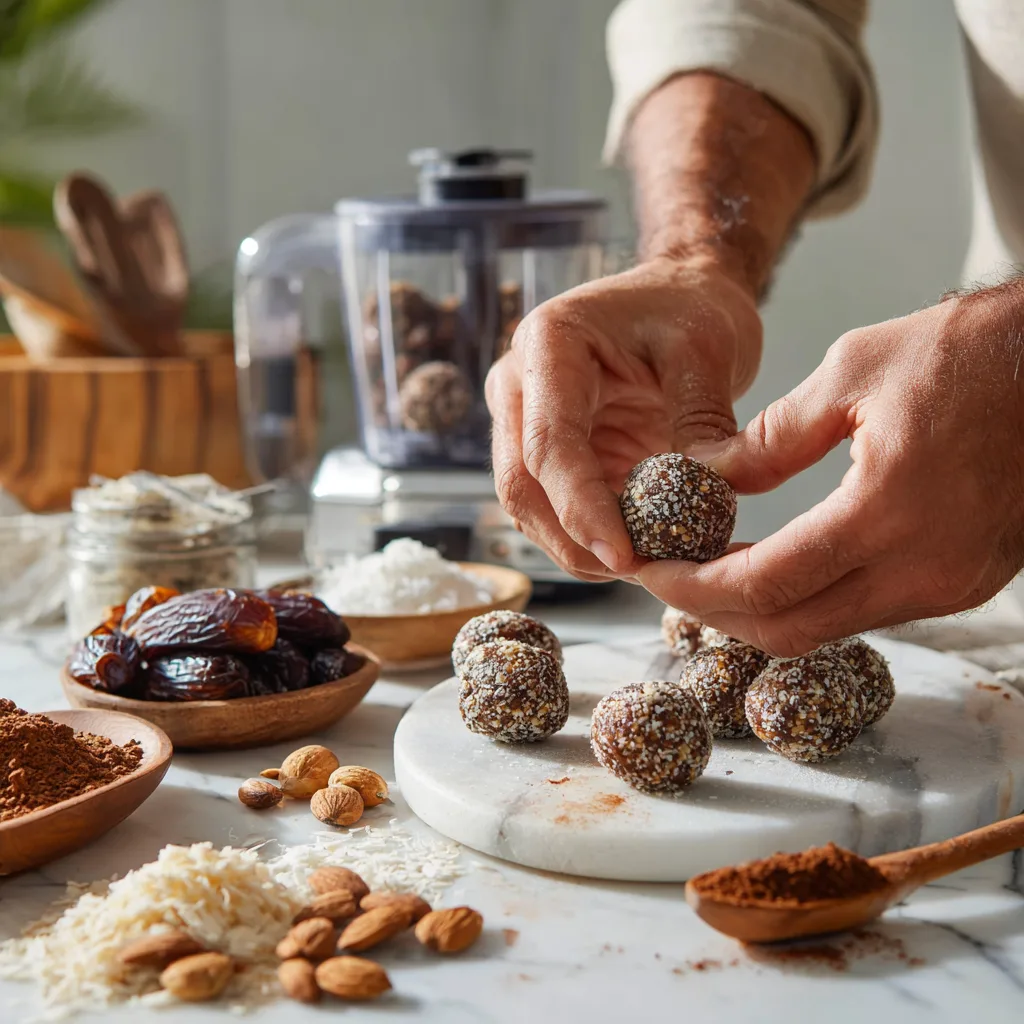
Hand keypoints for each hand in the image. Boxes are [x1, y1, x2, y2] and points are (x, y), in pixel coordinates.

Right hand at [486, 257, 761, 580]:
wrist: (680, 290)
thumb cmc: (690, 306)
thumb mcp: (708, 351)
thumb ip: (702, 424)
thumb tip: (701, 503)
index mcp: (549, 345)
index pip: (549, 445)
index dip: (581, 510)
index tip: (625, 557)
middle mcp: (520, 384)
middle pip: (521, 485)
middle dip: (573, 541)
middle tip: (637, 574)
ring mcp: (525, 419)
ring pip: (529, 506)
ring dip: (577, 546)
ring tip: (643, 567)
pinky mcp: (547, 449)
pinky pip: (555, 505)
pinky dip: (590, 535)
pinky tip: (636, 550)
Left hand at [639, 282, 1023, 655]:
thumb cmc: (971, 352)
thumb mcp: (855, 371)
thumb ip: (772, 438)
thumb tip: (707, 479)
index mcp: (888, 513)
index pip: (763, 584)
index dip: (693, 586)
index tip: (647, 569)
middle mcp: (923, 571)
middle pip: (788, 631)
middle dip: (713, 612)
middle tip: (666, 579)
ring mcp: (949, 586)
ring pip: (826, 629)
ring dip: (759, 610)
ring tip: (708, 571)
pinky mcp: (963, 584)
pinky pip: (865, 613)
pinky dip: (807, 600)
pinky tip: (773, 566)